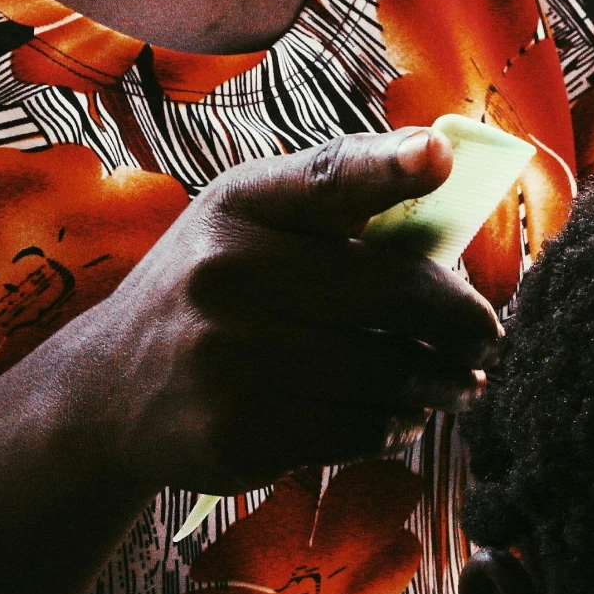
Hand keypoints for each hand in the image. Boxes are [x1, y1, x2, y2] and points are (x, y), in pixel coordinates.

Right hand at [74, 128, 503, 493]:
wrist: (107, 392)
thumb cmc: (208, 294)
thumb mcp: (243, 228)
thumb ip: (332, 210)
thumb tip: (448, 196)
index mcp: (239, 207)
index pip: (325, 179)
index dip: (387, 168)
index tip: (438, 159)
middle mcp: (228, 275)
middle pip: (390, 291)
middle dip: (460, 319)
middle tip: (485, 335)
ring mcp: (231, 359)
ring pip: (384, 372)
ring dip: (438, 383)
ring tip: (457, 384)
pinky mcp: (240, 434)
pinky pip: (354, 431)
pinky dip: (392, 426)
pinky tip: (401, 417)